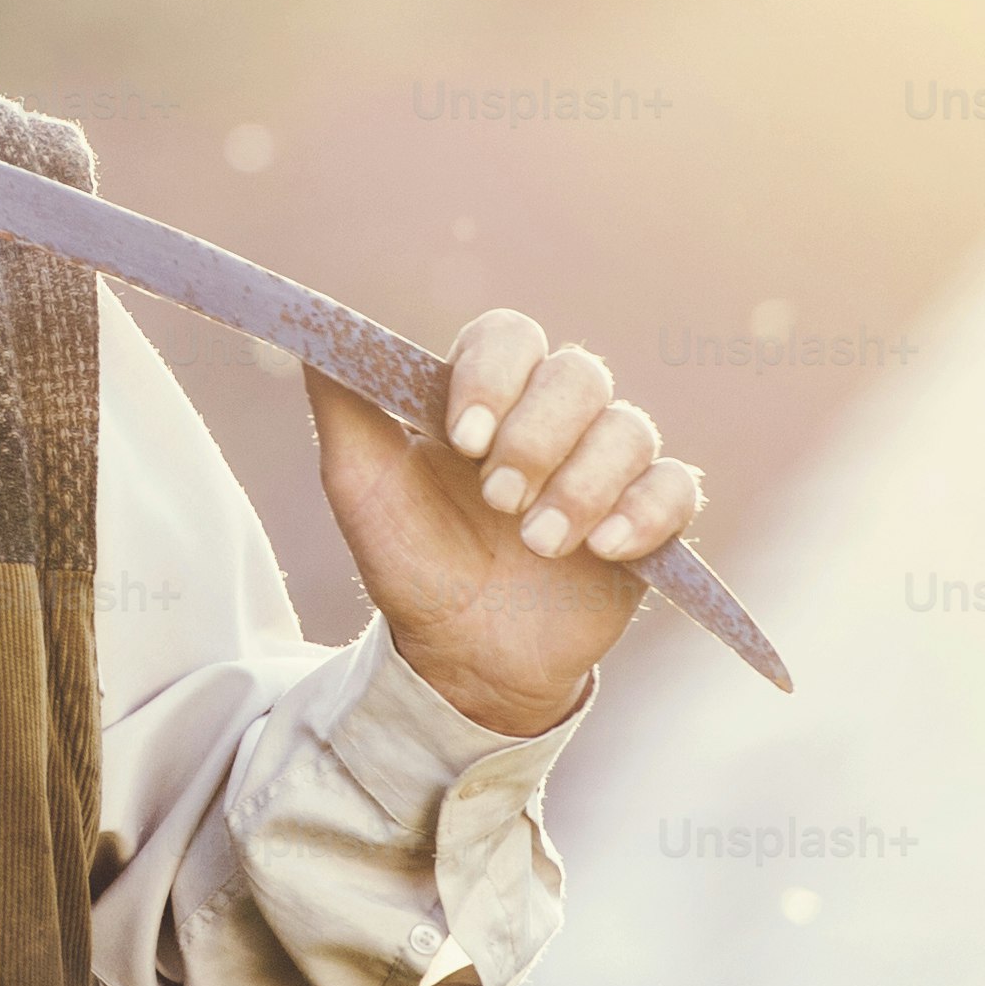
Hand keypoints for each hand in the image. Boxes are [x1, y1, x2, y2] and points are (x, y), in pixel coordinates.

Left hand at [305, 312, 702, 739]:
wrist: (459, 657)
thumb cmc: (410, 560)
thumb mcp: (360, 485)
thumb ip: (342, 403)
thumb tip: (308, 328)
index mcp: (489, 394)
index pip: (509, 337)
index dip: (494, 375)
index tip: (461, 437)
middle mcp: (555, 416)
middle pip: (578, 374)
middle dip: (538, 436)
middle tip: (498, 499)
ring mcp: (606, 465)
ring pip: (628, 429)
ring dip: (582, 486)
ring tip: (538, 544)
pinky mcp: (649, 518)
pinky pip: (676, 488)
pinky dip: (644, 512)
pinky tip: (604, 549)